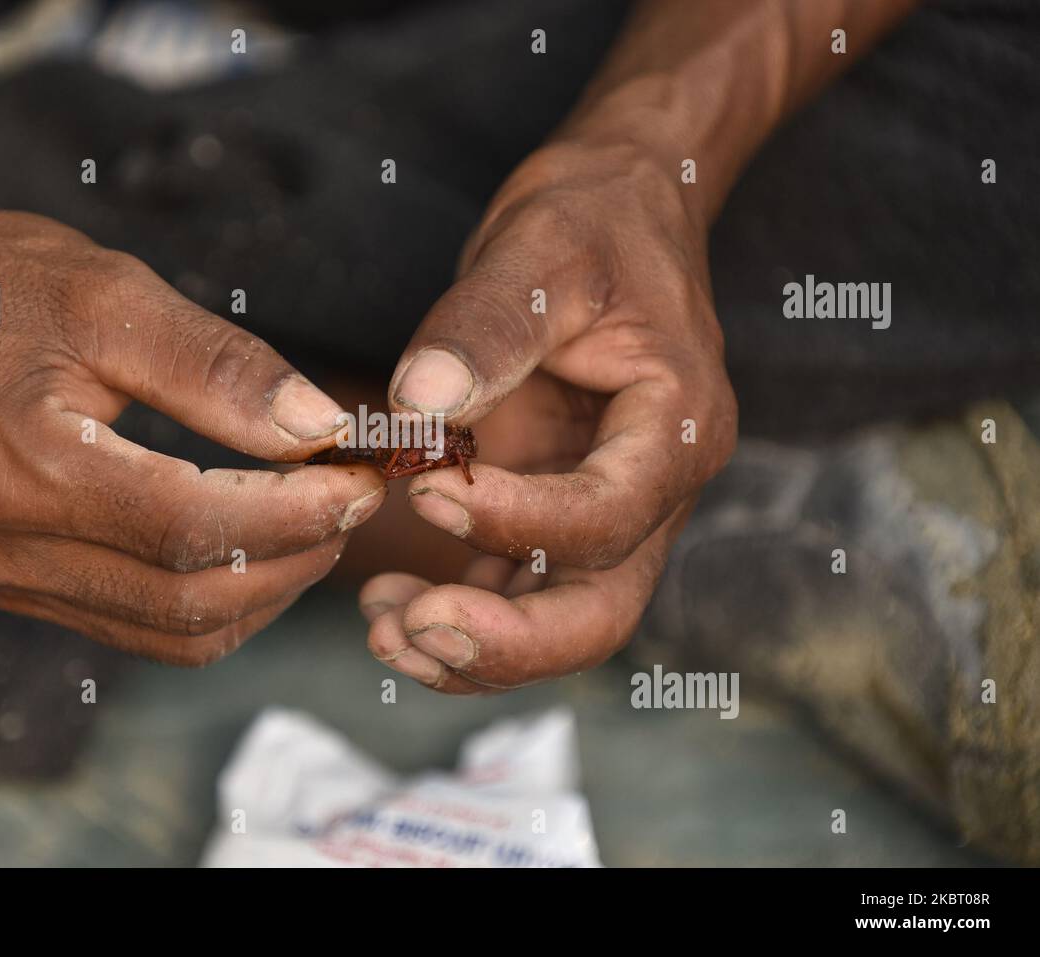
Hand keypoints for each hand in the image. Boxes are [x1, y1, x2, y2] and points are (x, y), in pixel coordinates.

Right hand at [0, 147, 383, 663]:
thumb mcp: (109, 295)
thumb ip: (220, 368)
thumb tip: (320, 426)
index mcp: (19, 467)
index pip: (194, 528)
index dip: (297, 513)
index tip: (364, 479)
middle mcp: (5, 547)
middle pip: (191, 600)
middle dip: (296, 556)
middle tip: (357, 499)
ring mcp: (6, 579)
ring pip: (174, 634)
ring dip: (265, 590)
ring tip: (318, 522)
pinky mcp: (16, 585)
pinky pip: (141, 629)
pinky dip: (215, 604)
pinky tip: (255, 547)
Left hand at [359, 141, 735, 691]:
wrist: (618, 210)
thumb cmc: (593, 220)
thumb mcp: (540, 249)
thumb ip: (485, 327)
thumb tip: (419, 404)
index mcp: (676, 424)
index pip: (609, 514)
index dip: (518, 523)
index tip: (425, 491)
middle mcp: (655, 486)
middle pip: (603, 611)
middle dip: (508, 641)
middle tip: (409, 629)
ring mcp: (610, 508)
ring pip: (561, 622)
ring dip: (475, 646)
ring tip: (382, 629)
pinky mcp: (560, 511)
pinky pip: (520, 590)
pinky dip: (461, 611)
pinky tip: (388, 603)